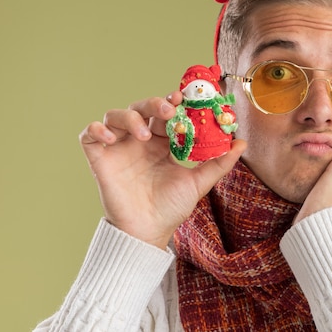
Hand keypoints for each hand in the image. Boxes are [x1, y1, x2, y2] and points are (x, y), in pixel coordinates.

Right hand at [79, 91, 245, 248]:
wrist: (148, 232)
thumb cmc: (171, 207)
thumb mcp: (199, 183)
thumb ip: (219, 163)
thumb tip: (242, 143)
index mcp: (162, 142)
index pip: (164, 112)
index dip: (171, 102)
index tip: (182, 99)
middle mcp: (139, 141)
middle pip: (141, 107)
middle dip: (153, 103)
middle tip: (168, 111)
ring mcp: (118, 148)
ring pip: (115, 115)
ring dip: (129, 117)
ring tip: (144, 134)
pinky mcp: (100, 159)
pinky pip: (89, 136)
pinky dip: (96, 130)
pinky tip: (111, 139)